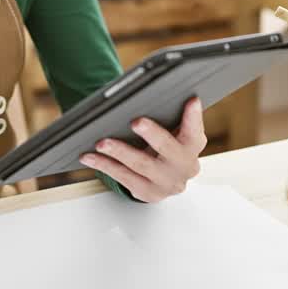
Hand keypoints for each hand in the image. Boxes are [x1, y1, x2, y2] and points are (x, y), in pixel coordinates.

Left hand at [79, 96, 205, 202]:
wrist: (166, 178)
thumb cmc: (167, 146)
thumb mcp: (175, 130)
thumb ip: (172, 116)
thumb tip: (156, 95)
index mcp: (193, 145)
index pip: (195, 129)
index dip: (194, 117)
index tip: (191, 101)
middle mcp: (185, 166)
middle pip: (167, 148)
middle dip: (152, 134)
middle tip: (136, 122)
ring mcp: (167, 183)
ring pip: (140, 164)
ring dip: (118, 152)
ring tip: (102, 142)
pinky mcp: (149, 193)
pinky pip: (124, 178)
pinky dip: (105, 166)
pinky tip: (92, 157)